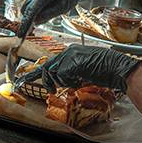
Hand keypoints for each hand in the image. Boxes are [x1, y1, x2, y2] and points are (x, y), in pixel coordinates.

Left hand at [15, 44, 141, 92]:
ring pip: (54, 73)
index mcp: (71, 52)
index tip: (24, 79)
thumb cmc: (105, 71)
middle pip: (47, 67)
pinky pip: (62, 76)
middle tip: (50, 91)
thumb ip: (71, 73)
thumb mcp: (84, 71)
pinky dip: (70, 82)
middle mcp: (68, 52)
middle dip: (45, 81)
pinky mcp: (72, 62)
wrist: (117, 68)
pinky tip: (81, 80)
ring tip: (77, 82)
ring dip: (63, 82)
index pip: (50, 62)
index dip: (37, 72)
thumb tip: (60, 81)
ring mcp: (70, 56)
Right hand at [17, 0, 100, 37]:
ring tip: (50, 7)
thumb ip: (48, 14)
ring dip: (34, 11)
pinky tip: (47, 2)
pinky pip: (30, 0)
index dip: (25, 24)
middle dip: (30, 18)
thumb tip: (35, 22)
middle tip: (42, 21)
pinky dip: (35, 5)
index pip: (31, 11)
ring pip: (27, 5)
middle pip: (26, 9)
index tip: (20, 35)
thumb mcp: (63, 7)